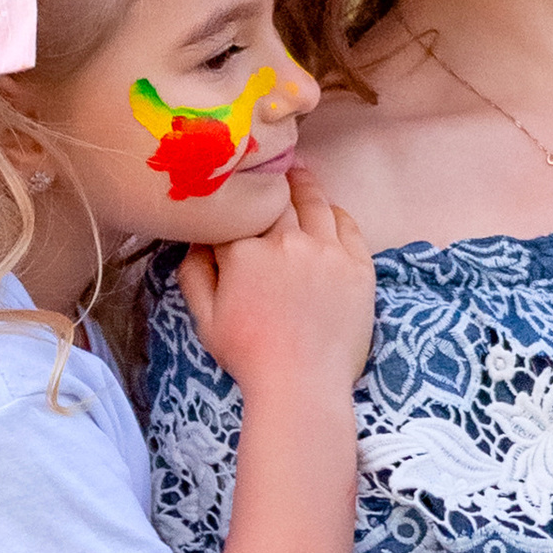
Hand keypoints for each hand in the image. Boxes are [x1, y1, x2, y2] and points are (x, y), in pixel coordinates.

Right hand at [180, 171, 374, 396]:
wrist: (303, 386)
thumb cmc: (250, 356)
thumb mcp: (205, 320)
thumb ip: (194, 273)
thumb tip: (194, 240)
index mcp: (244, 251)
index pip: (235, 211)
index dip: (233, 200)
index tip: (234, 188)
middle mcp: (287, 241)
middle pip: (277, 197)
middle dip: (270, 181)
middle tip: (269, 166)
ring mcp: (327, 251)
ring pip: (314, 202)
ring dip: (304, 186)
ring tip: (299, 174)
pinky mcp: (358, 266)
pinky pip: (347, 224)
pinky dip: (335, 213)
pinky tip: (329, 212)